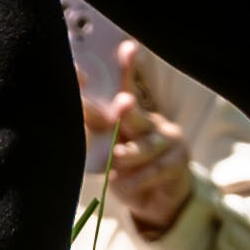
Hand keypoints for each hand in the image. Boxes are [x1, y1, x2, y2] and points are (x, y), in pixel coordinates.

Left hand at [83, 74, 197, 240]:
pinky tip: (124, 184)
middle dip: (128, 108)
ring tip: (116, 160)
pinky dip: (137, 179)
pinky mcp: (179, 161)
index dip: (127, 69)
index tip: (127, 48)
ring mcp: (168, 139)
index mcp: (129, 115)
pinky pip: (156, 170)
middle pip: (136, 113)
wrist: (155, 201)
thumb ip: (94, 132)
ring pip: (144, 145)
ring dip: (129, 154)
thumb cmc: (125, 170)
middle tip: (122, 104)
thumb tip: (69, 113)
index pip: (126, 87)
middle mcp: (148, 122)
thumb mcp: (104, 151)